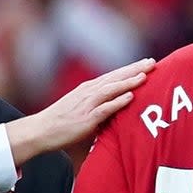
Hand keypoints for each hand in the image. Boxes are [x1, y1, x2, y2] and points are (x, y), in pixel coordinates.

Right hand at [5, 58, 153, 164]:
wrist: (40, 130)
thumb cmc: (60, 122)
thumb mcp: (80, 108)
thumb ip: (97, 105)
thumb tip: (113, 108)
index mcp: (88, 89)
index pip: (113, 76)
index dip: (130, 69)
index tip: (146, 63)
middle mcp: (88, 92)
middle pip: (115, 77)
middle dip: (134, 69)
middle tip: (153, 62)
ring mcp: (87, 104)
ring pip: (111, 89)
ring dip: (129, 82)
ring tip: (145, 76)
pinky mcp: (85, 119)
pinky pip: (104, 108)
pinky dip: (118, 102)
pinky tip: (130, 97)